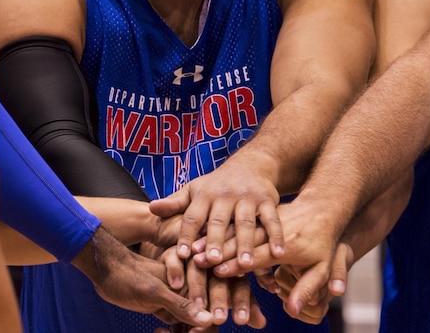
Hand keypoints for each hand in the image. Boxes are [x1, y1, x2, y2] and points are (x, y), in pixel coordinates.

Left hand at [73, 229, 214, 328]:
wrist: (105, 269)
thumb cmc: (128, 274)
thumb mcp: (154, 292)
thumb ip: (181, 305)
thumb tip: (208, 320)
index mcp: (190, 281)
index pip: (209, 311)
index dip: (203, 328)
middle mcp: (188, 290)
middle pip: (202, 320)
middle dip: (191, 332)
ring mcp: (176, 299)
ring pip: (188, 324)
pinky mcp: (163, 306)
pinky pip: (176, 324)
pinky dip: (172, 332)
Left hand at [149, 154, 283, 267]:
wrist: (251, 164)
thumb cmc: (217, 184)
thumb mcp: (194, 190)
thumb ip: (175, 203)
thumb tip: (151, 209)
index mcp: (204, 195)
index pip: (192, 217)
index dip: (186, 235)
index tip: (182, 255)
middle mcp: (225, 196)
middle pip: (218, 221)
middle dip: (215, 241)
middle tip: (211, 262)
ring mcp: (247, 198)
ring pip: (245, 223)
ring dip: (245, 243)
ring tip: (245, 264)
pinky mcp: (268, 200)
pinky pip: (272, 220)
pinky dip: (276, 236)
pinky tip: (278, 254)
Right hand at [157, 245, 266, 331]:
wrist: (167, 270)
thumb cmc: (202, 285)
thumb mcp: (223, 295)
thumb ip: (242, 303)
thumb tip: (262, 322)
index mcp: (231, 268)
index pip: (239, 284)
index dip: (241, 302)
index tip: (241, 320)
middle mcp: (214, 259)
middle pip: (219, 276)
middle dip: (220, 298)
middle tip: (220, 317)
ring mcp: (192, 253)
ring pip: (198, 268)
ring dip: (198, 286)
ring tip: (198, 305)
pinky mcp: (171, 249)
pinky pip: (174, 256)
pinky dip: (176, 269)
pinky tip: (177, 284)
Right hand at [206, 200, 347, 317]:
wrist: (325, 205)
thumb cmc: (324, 242)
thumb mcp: (324, 268)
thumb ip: (308, 289)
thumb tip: (293, 310)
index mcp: (288, 243)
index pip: (260, 254)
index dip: (239, 263)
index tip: (219, 272)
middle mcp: (271, 227)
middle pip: (239, 238)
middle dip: (217, 250)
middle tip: (196, 261)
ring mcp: (262, 215)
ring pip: (231, 226)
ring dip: (210, 238)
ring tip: (191, 250)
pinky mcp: (255, 209)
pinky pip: (231, 218)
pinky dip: (215, 227)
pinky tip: (198, 236)